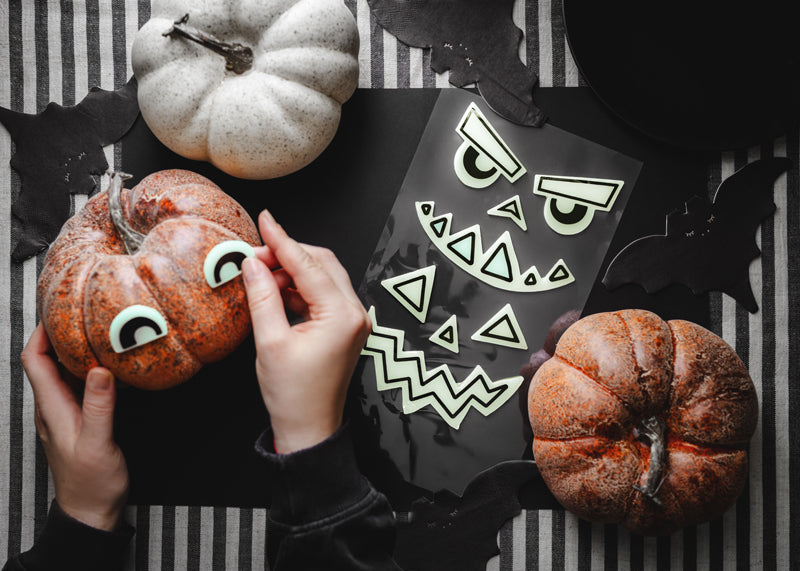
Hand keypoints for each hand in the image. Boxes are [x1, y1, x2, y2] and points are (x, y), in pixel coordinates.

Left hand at [21, 325, 128, 530]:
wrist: (90, 512)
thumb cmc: (91, 484)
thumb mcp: (99, 443)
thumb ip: (99, 406)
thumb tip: (100, 370)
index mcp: (52, 409)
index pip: (33, 360)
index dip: (40, 332)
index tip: (57, 310)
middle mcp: (52, 408)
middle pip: (44, 360)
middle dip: (58, 333)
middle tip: (80, 311)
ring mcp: (63, 414)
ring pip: (60, 372)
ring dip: (73, 349)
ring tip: (95, 330)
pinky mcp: (77, 419)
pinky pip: (76, 385)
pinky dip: (87, 368)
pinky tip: (107, 365)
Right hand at [242, 209, 370, 453]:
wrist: (309, 429)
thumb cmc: (293, 395)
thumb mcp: (270, 342)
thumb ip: (262, 296)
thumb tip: (252, 263)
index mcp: (342, 316)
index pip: (309, 265)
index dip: (283, 240)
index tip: (265, 220)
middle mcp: (355, 314)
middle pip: (322, 264)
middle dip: (288, 254)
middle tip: (255, 254)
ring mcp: (353, 321)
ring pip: (323, 277)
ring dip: (292, 271)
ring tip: (259, 274)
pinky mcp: (344, 328)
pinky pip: (322, 295)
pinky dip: (299, 288)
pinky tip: (275, 289)